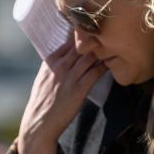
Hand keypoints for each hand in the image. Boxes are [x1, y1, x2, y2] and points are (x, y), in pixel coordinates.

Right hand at [17, 39, 106, 153]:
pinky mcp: (79, 90)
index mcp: (50, 61)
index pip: (68, 40)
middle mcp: (60, 66)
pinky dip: (105, 66)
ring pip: (90, 56)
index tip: (94, 29)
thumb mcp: (43, 79)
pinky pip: (96, 73)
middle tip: (111, 33)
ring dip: (103, 51)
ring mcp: (69, 77)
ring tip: (115, 46)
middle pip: (81, 44)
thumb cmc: (42, 103)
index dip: (82, 33)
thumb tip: (64, 58)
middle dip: (95, 38)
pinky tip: (113, 63)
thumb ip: (54, 67)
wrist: (39, 124)